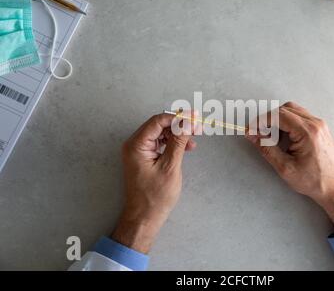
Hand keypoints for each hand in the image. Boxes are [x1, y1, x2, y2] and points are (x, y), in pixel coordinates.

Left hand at [112, 113, 196, 252]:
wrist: (144, 217)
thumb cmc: (155, 196)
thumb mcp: (170, 166)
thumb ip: (179, 141)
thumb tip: (188, 121)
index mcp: (136, 145)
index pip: (158, 121)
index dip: (178, 117)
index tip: (195, 117)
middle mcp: (134, 144)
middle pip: (159, 125)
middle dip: (179, 125)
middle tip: (197, 128)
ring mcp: (138, 151)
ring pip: (160, 133)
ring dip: (177, 134)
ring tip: (193, 140)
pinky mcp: (143, 157)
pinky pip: (159, 143)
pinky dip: (172, 143)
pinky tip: (186, 148)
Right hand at [246, 102, 333, 233]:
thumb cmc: (315, 181)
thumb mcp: (285, 168)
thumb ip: (266, 149)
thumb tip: (252, 136)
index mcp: (307, 132)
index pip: (278, 115)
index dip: (261, 121)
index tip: (251, 130)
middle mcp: (315, 123)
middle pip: (285, 109)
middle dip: (268, 120)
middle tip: (259, 135)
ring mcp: (320, 125)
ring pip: (293, 111)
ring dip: (278, 121)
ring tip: (272, 139)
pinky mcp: (321, 129)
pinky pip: (301, 118)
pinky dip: (288, 124)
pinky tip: (285, 139)